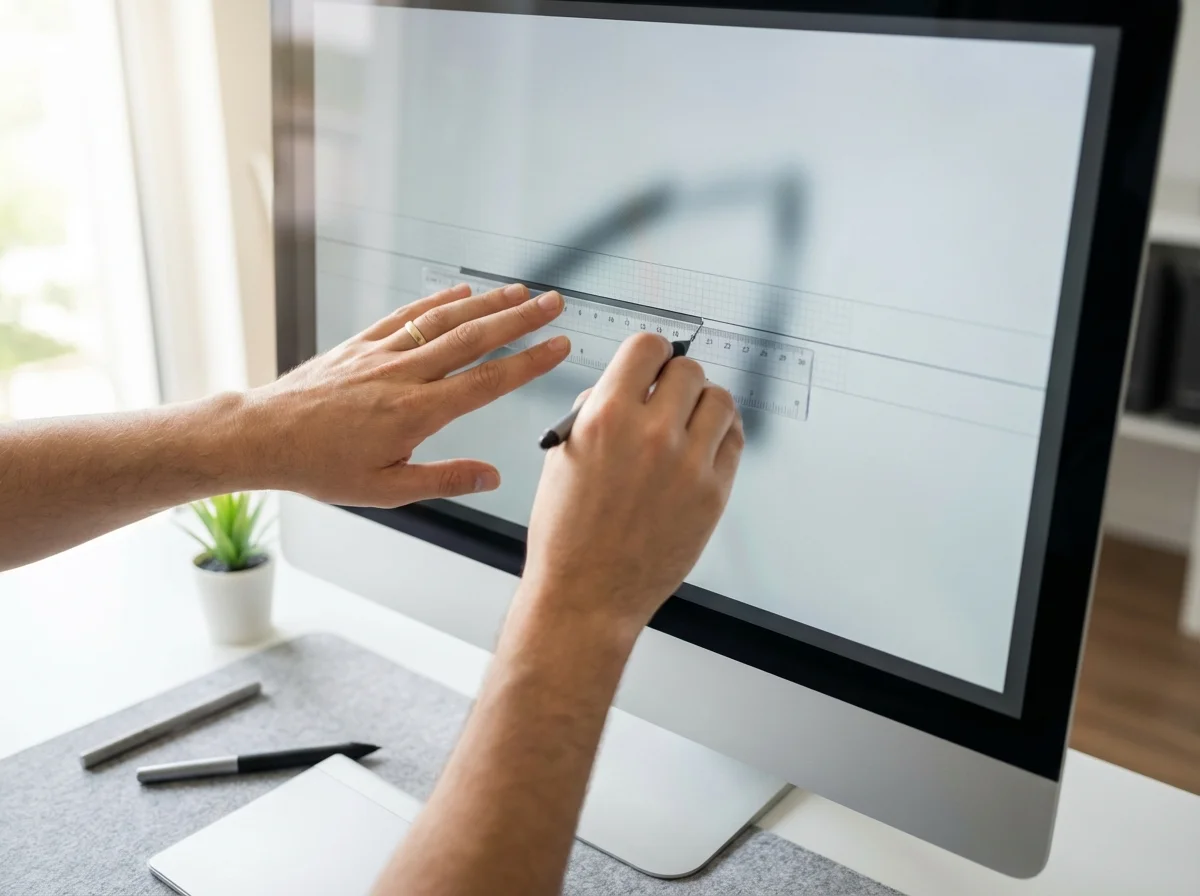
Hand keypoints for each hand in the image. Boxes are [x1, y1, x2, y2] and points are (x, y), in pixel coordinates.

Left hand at [242, 282, 568, 505]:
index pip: (486, 381)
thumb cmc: (319, 467)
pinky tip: (461, 292)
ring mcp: (381, 353)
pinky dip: (437, 300)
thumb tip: (491, 477)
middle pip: (474, 339)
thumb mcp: (385, 490)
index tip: (558, 346)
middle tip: (554, 304)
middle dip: (520, 319)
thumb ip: (443, 480)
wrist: (262, 436)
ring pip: (444, 321)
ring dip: (487, 303)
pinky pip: (407, 315)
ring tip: (520, 292)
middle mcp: (403, 375)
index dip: (528, 362)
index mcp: (415, 413)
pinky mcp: (360, 343)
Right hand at [521, 333, 743, 640]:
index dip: (651, 354)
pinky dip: (722, 435)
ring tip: (690, 422)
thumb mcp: (563, 456)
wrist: (586, 595)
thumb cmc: (567, 532)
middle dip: (677, 380)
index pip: (647, 347)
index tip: (653, 364)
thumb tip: (627, 383)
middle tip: (670, 397)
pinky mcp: (714, 494)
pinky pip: (733, 440)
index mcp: (606, 417)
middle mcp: (652, 434)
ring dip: (704, 404)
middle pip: (689, 370)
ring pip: (720, 400)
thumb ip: (595, 410)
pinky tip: (704, 445)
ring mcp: (689, 465)